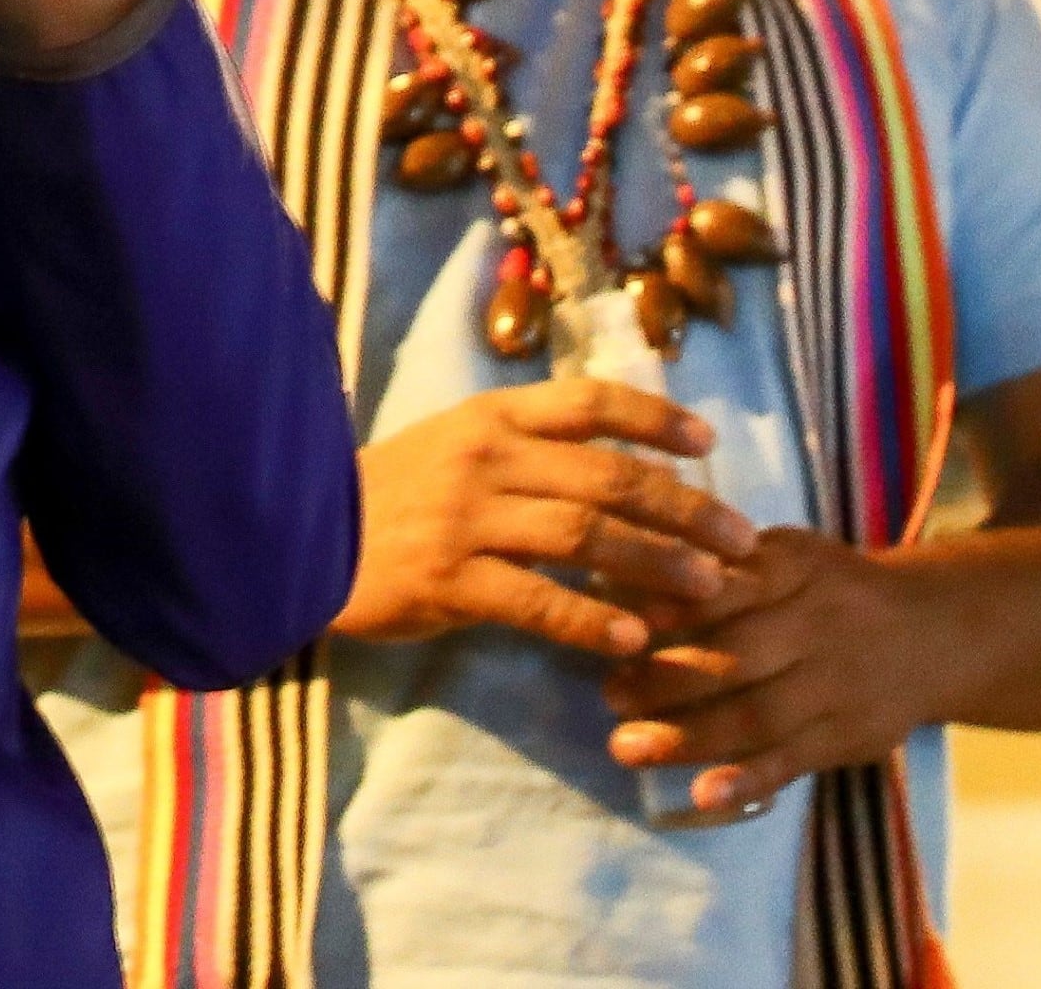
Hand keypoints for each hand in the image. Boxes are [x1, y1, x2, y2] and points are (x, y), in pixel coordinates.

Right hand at [335, 381, 756, 661]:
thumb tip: (622, 457)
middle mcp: (487, 457)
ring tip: (708, 589)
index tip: (709, 442)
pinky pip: (536, 601)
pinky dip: (590, 620)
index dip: (656, 418)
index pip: (590, 402)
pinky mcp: (448, 580)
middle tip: (741, 539)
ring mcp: (467, 518)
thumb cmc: (393, 492)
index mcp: (492, 415)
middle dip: (685, 507)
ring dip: (655, 563)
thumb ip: (528, 445)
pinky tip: (633, 638)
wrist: (299, 535)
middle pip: (607, 476)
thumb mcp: (457, 443)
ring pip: (584, 536)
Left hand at [606, 526, 934, 816]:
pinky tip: (703, 795)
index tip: (622, 622)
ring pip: (759, 716)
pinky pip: (793, 761)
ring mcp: (838, 686)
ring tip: (628, 746)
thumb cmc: (830, 589)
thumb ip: (725, 565)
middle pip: (738, 656)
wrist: (932, 633)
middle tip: (610, 694)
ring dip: (689, 738)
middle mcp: (822, 625)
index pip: (733, 585)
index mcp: (800, 568)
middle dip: (666, 679)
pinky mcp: (849, 737)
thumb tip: (625, 578)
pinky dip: (747, 780)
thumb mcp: (790, 554)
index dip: (676, 606)